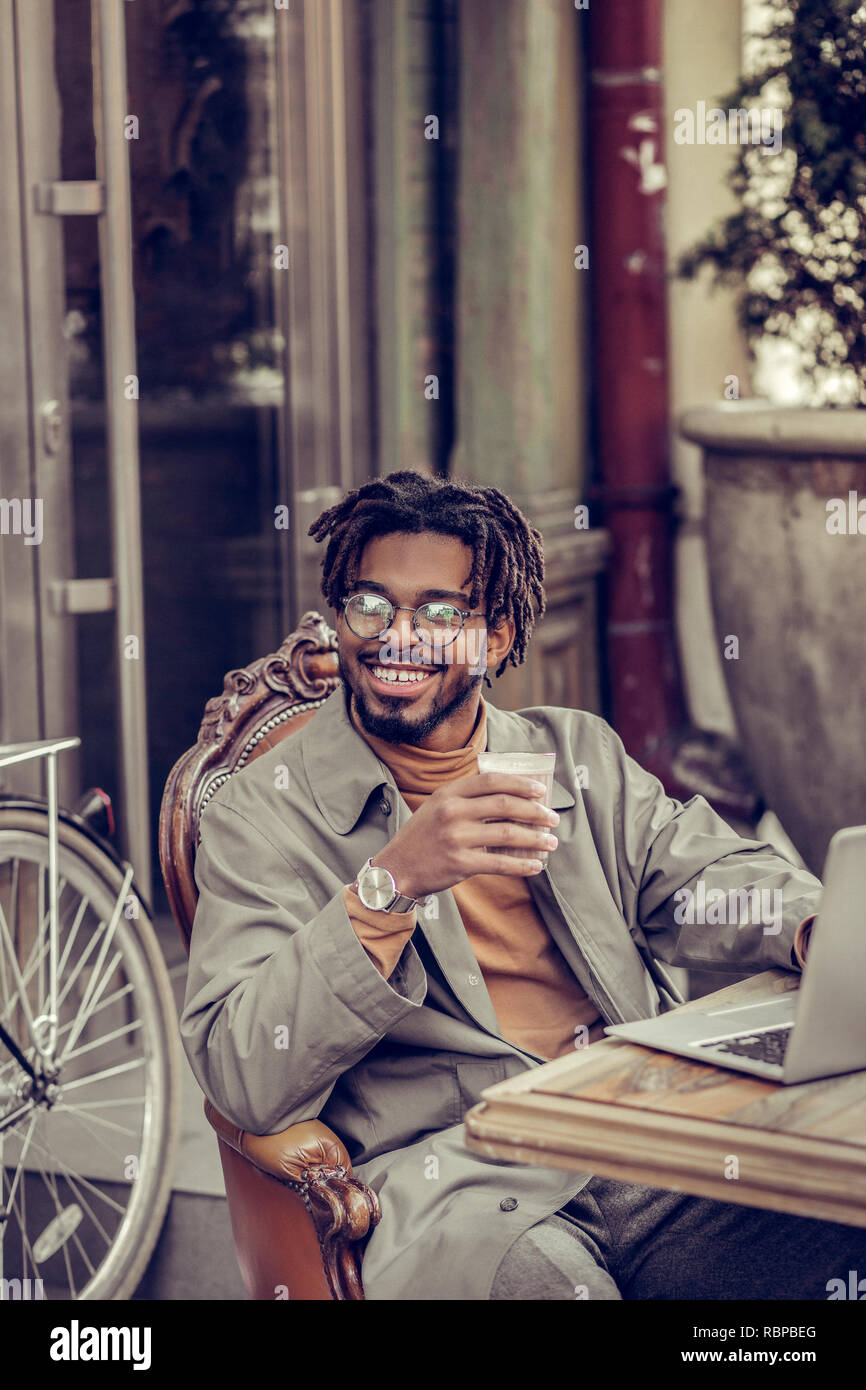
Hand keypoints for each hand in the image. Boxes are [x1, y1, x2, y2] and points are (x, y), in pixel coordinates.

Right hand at [369, 772, 559, 901]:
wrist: (396, 869)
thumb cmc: (422, 837)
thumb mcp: (437, 807)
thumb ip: (466, 799)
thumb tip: (511, 799)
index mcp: (448, 793)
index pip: (491, 781)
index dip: (520, 784)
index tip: (541, 791)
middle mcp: (452, 811)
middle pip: (504, 804)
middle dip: (535, 811)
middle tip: (552, 819)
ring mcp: (456, 837)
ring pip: (507, 834)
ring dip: (535, 839)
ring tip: (551, 843)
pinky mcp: (459, 863)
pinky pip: (500, 863)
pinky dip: (522, 865)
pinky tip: (535, 866)